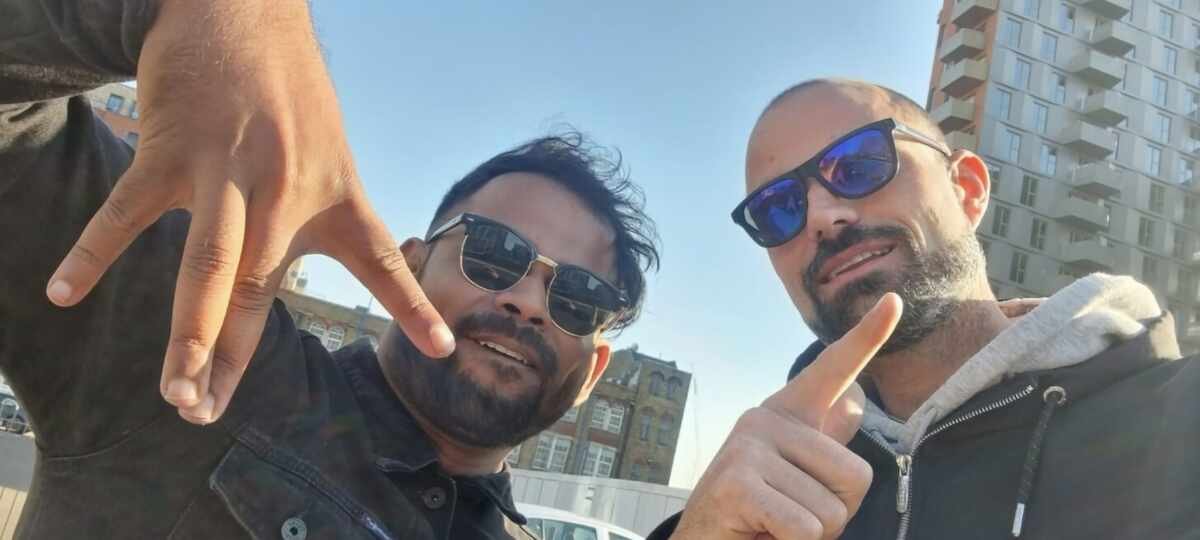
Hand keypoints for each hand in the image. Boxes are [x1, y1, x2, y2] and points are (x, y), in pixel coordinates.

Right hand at [43, 0, 454, 423]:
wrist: (243, 11)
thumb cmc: (288, 91)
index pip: (382, 262)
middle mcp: (285, 194)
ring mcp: (226, 174)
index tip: (443, 350)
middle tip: (205, 412)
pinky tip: (64, 292)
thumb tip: (285, 271)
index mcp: (334, 196)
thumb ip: (315, 215)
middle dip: (231, 356)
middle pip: (257, 290)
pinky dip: (93, 252)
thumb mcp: (328, 152)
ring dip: (188, 332)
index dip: (413, 308)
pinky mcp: (171, 152)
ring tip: (177, 387)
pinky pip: (127, 212)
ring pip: (204, 266)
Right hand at [673, 293, 902, 539]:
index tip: (895, 302)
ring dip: (810, 537)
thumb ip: (822, 443)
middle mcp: (765, 418)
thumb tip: (853, 402)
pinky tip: (759, 535)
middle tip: (789, 519)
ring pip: (832, 511)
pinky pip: (805, 529)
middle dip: (834, 514)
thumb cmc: (758, 516)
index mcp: (787, 413)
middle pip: (857, 476)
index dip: (867, 337)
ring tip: (772, 529)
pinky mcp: (736, 482)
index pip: (834, 368)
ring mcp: (748, 447)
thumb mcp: (796, 476)